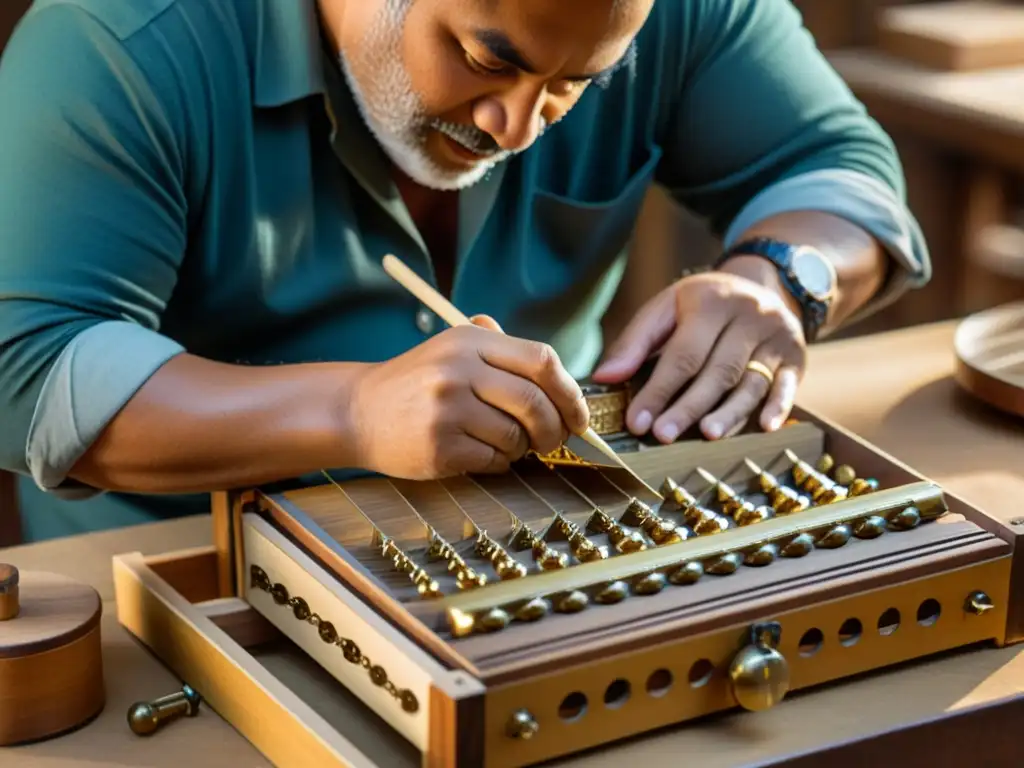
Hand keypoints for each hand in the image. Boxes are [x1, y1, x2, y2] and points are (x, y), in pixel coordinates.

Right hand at [348, 316, 589, 478]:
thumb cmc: (416, 384)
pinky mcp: (439, 445)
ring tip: (505, 444)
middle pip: (534, 401)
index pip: (542, 360)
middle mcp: (458, 369)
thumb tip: (562, 380)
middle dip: (554, 427)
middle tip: (553, 440)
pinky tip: (481, 454)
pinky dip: (499, 462)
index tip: (578, 415)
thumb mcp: (452, 349)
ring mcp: (447, 408)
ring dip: (522, 448)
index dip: (569, 391)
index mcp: (469, 340)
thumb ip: (500, 350)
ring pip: (516, 436)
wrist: (357, 412)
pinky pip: (493, 460)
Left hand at [591, 267, 805, 441]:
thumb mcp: (666, 308)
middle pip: (717, 370)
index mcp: (710, 301)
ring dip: (729, 412)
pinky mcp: (796, 354)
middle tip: (663, 435)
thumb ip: (635, 342)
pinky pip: (788, 384)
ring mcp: (776, 335)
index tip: (637, 421)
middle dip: (688, 406)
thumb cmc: (702, 305)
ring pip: (751, 381)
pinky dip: (778, 407)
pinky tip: (766, 427)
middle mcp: (747, 315)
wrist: (762, 284)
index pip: (682, 354)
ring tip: (707, 435)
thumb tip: (604, 377)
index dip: (659, 390)